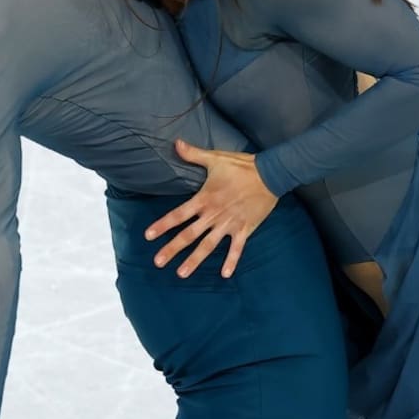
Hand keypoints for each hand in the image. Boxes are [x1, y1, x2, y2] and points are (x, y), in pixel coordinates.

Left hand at [145, 139, 278, 277]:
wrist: (270, 174)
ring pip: (208, 246)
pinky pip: (237, 249)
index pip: (178, 215)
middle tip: (158, 262)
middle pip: (189, 235)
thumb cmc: (241, 166)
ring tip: (181, 273)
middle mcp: (214, 215)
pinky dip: (231, 261)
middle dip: (172, 249)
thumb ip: (193, 154)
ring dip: (195, 260)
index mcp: (204, 199)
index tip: (148, 236)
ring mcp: (229, 224)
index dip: (163, 225)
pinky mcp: (244, 229)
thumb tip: (176, 143)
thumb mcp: (215, 158)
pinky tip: (225, 275)